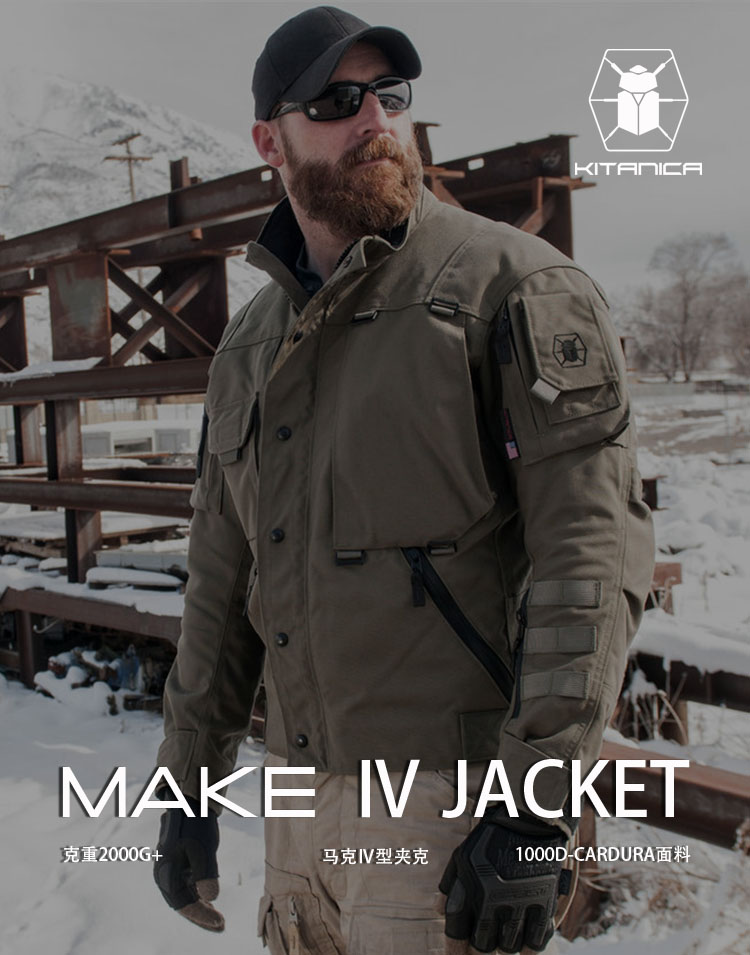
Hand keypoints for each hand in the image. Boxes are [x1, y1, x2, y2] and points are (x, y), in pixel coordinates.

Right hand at [153, 795, 224, 931]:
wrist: (190, 799)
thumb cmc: (195, 822)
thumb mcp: (203, 848)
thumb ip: (206, 874)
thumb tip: (211, 898)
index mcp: (166, 872)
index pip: (183, 904)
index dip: (201, 916)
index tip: (219, 923)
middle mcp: (165, 874)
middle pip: (182, 904)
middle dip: (201, 916)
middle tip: (221, 925)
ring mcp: (171, 868)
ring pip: (185, 896)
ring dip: (200, 907)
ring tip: (218, 919)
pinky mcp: (178, 863)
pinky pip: (186, 885)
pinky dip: (198, 895)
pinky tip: (210, 901)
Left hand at [439, 814, 569, 952]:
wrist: (527, 819)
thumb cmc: (491, 837)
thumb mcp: (463, 855)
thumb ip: (449, 884)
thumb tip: (437, 910)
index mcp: (472, 888)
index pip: (458, 933)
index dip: (454, 951)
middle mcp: (494, 900)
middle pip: (484, 945)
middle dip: (481, 948)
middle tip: (483, 944)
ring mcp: (520, 902)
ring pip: (509, 946)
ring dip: (505, 945)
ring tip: (504, 937)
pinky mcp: (543, 903)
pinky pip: (536, 941)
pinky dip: (529, 946)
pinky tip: (525, 939)